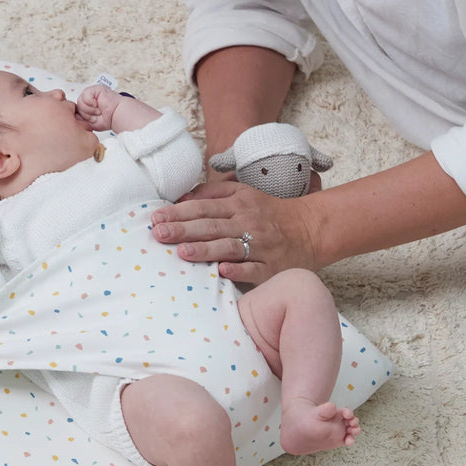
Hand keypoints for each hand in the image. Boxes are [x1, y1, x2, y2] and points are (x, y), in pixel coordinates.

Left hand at [75, 85, 121, 131]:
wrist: (118, 115)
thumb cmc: (108, 119)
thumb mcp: (90, 122)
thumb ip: (80, 119)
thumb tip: (72, 117)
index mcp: (87, 105)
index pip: (76, 110)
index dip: (81, 116)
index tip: (91, 120)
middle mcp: (88, 98)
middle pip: (77, 107)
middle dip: (86, 114)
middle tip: (96, 116)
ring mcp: (91, 93)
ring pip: (80, 102)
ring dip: (89, 110)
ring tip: (97, 111)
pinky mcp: (94, 89)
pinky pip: (85, 96)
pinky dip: (91, 104)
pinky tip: (98, 105)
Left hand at [150, 181, 320, 284]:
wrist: (309, 229)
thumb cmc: (268, 213)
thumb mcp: (243, 193)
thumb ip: (212, 193)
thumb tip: (180, 198)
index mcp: (238, 204)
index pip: (203, 207)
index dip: (179, 212)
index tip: (156, 217)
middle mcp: (248, 223)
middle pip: (211, 226)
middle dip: (183, 230)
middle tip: (159, 233)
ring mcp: (261, 245)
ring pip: (229, 247)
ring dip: (205, 250)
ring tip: (182, 252)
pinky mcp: (272, 267)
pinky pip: (254, 269)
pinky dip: (239, 270)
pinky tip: (222, 271)